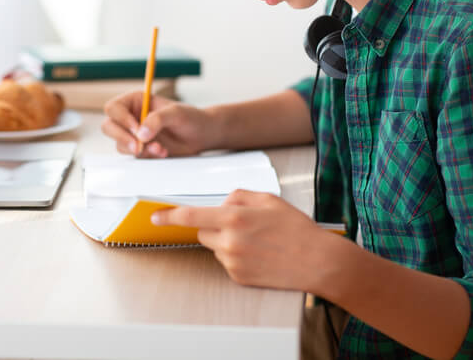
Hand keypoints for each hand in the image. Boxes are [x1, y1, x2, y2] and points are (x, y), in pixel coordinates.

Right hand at [101, 91, 218, 156]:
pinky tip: (162, 152)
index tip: (136, 129)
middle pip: (109, 127)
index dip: (121, 119)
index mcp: (135, 101)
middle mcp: (131, 117)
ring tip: (160, 148)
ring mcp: (134, 135)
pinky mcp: (141, 149)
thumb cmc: (190, 117)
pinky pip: (134, 156)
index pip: (114, 108)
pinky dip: (147, 156)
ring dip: (139, 149)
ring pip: (120, 144)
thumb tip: (141, 134)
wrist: (201, 135)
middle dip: (123, 137)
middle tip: (139, 146)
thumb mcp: (176, 113)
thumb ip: (157, 119)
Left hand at [152, 190, 336, 291]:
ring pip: (215, 246)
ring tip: (255, 240)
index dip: (170, 216)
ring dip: (225, 240)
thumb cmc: (297, 229)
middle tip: (237, 223)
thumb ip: (239, 196)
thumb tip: (223, 202)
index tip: (155, 216)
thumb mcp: (269, 199)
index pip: (192, 215)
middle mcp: (230, 241)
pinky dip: (236, 256)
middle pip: (202, 231)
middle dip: (211, 224)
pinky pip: (226, 261)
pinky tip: (258, 253)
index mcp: (235, 218)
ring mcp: (233, 262)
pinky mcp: (238, 277)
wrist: (317, 262)